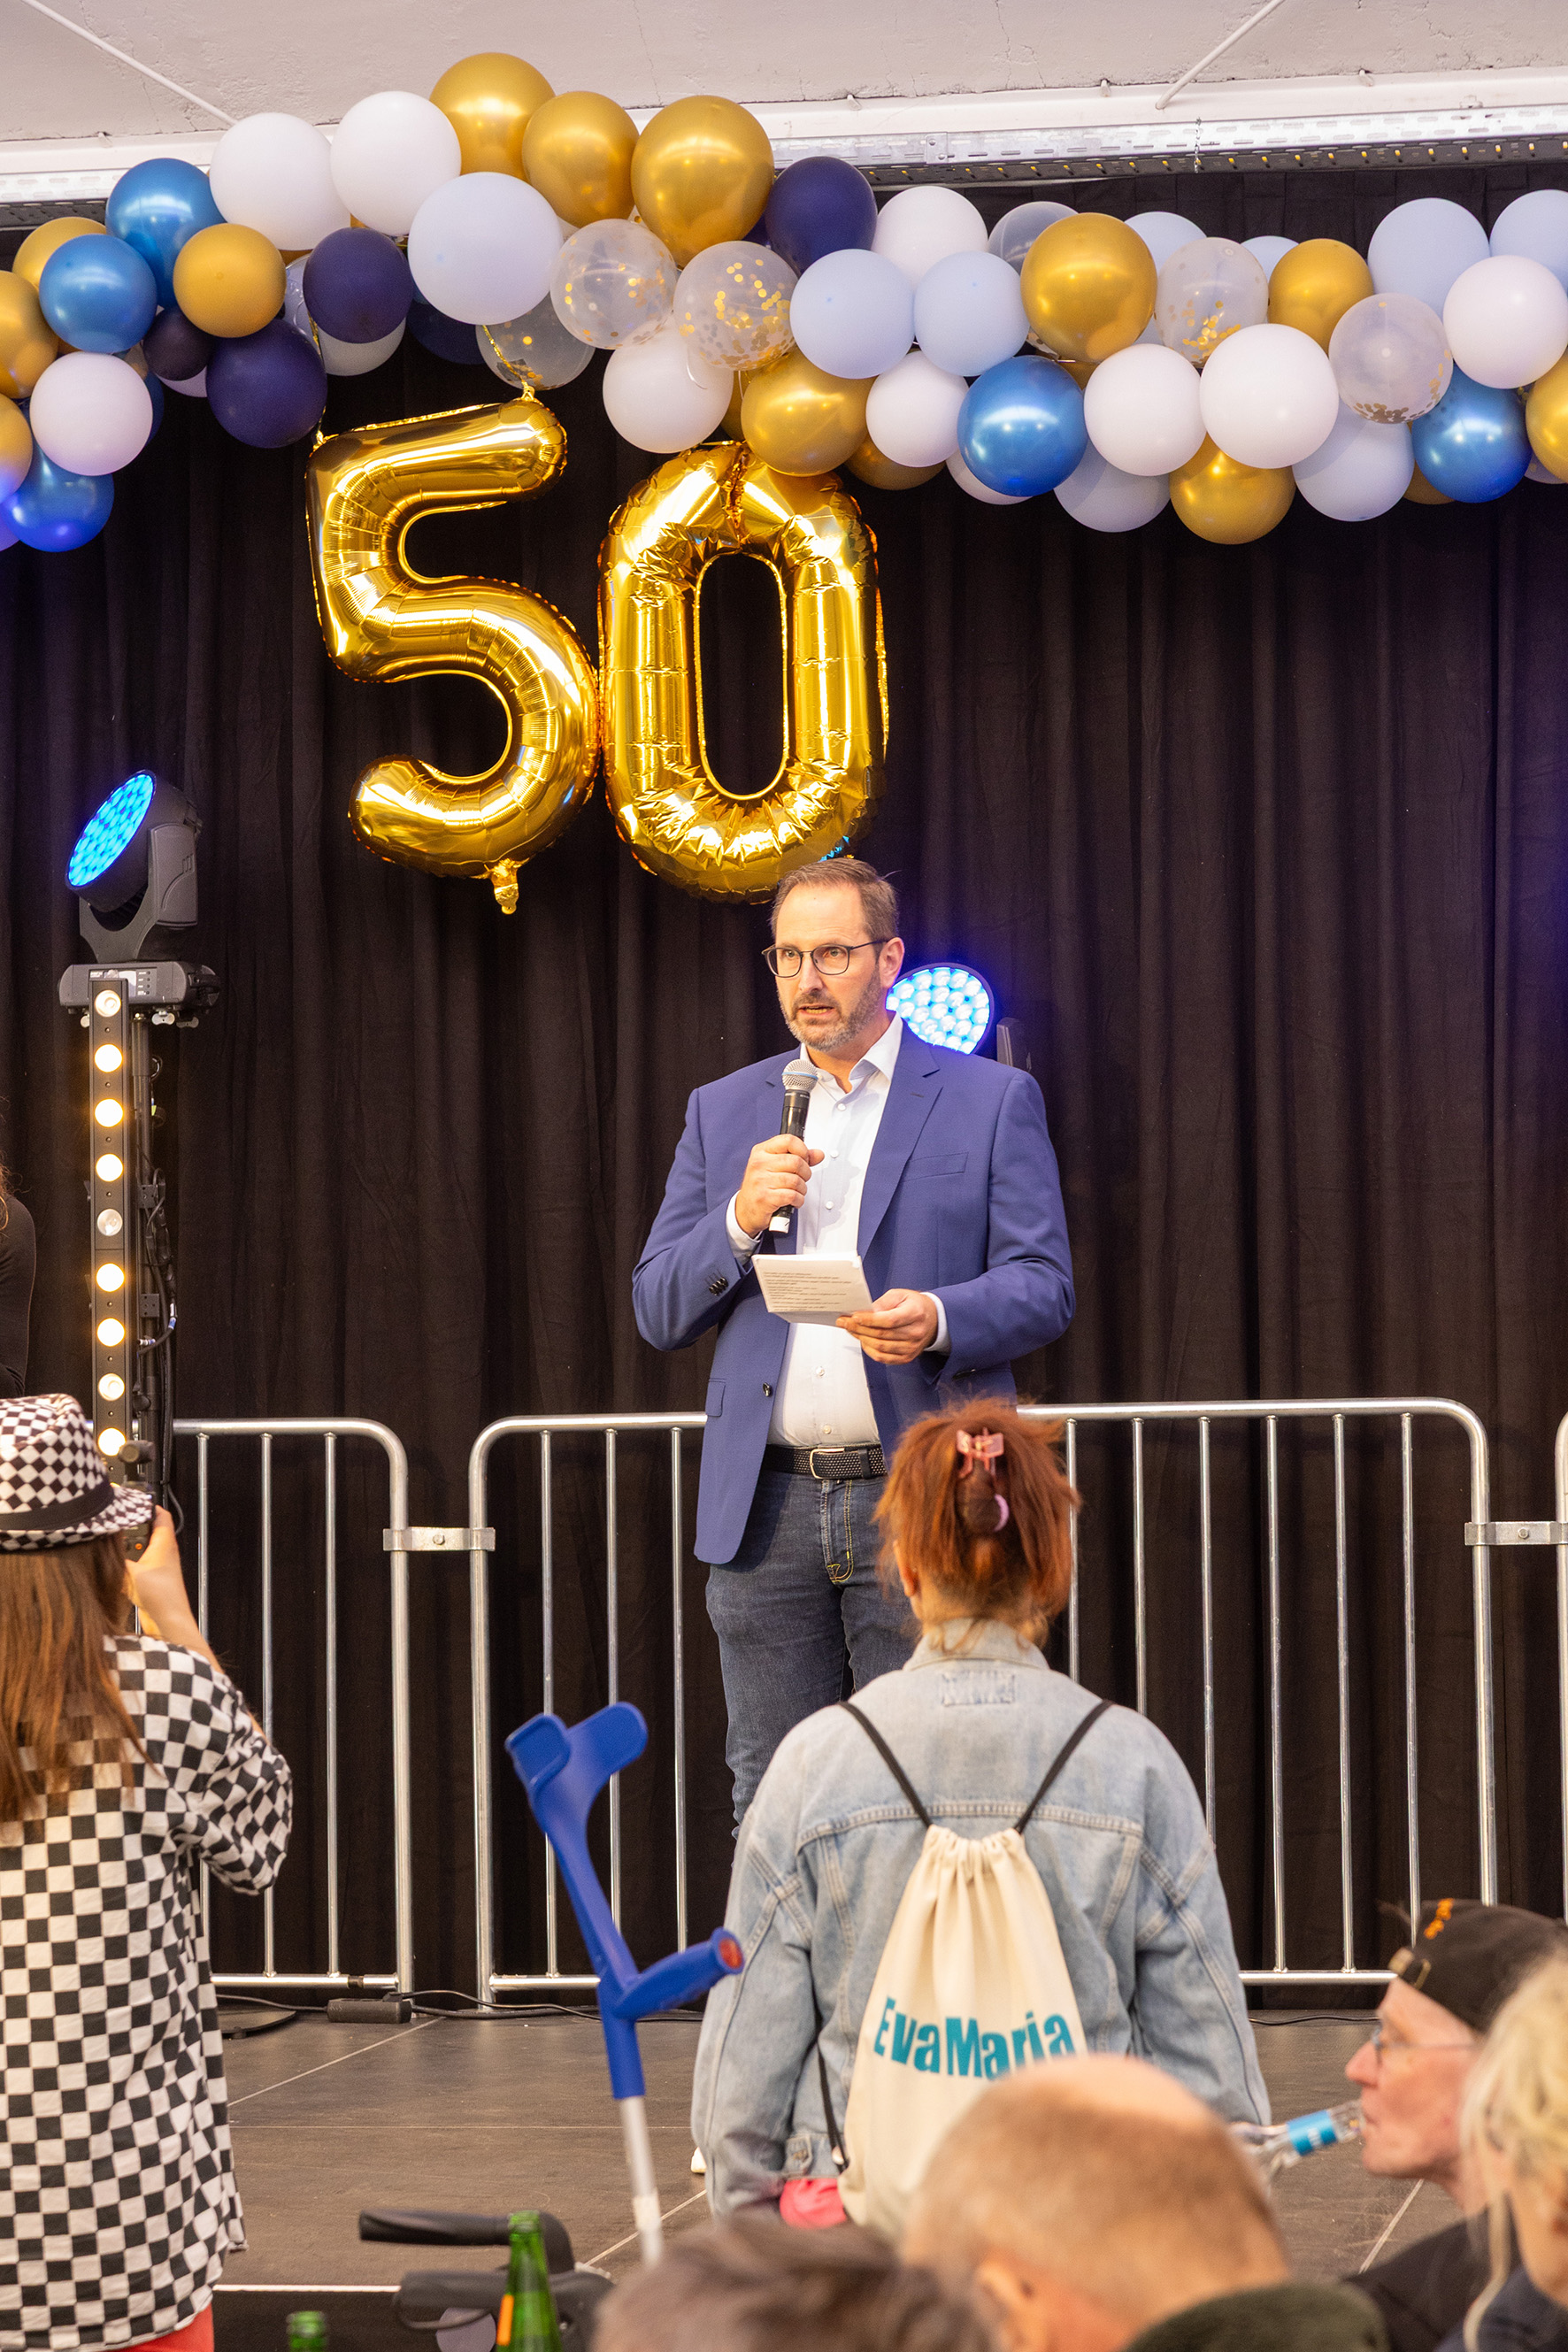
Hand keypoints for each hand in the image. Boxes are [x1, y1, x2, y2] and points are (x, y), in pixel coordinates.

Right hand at [125, 1507, 198, 1644]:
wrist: (169, 1621)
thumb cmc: (161, 1596)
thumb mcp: (132, 1573)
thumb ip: (116, 1560)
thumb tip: (101, 1552)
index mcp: (164, 1544)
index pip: (160, 1515)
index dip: (148, 1505)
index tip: (132, 1500)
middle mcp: (164, 1553)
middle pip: (149, 1531)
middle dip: (133, 1526)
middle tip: (116, 1522)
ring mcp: (159, 1567)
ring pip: (143, 1549)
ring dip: (129, 1547)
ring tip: (112, 1544)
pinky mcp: (152, 1581)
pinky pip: (138, 1566)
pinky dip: (128, 1564)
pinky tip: (116, 1568)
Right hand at [734, 1135, 823, 1237]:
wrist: (746, 1209)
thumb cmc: (761, 1186)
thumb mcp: (775, 1167)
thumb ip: (798, 1158)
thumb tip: (818, 1154)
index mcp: (761, 1151)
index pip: (788, 1140)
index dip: (803, 1149)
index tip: (805, 1158)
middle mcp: (759, 1164)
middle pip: (796, 1161)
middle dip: (806, 1173)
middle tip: (802, 1178)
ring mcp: (761, 1181)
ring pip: (796, 1180)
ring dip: (802, 1189)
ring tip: (796, 1191)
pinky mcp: (765, 1197)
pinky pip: (793, 1196)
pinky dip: (798, 1200)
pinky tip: (794, 1200)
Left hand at [837, 1289, 939, 1363]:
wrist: (933, 1319)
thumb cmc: (915, 1305)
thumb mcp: (900, 1295)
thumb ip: (882, 1303)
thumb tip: (865, 1312)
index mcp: (915, 1313)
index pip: (889, 1320)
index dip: (869, 1319)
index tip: (854, 1316)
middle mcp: (915, 1332)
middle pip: (882, 1334)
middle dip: (858, 1328)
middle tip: (844, 1322)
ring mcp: (912, 1347)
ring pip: (880, 1347)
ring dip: (861, 1339)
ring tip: (851, 1330)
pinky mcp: (907, 1357)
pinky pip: (884, 1358)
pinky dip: (870, 1350)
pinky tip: (863, 1341)